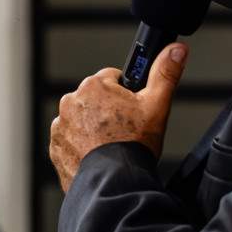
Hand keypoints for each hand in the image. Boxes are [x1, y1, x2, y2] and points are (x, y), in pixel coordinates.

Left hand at [49, 43, 188, 190]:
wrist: (114, 182)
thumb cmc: (133, 144)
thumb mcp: (157, 104)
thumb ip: (166, 73)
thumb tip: (176, 50)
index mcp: (93, 86)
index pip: (112, 78)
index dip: (127, 93)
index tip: (133, 109)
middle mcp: (71, 102)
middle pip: (96, 100)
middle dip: (109, 111)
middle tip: (125, 130)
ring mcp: (60, 126)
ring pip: (82, 120)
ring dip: (94, 128)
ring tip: (112, 144)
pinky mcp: (56, 147)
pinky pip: (71, 140)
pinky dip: (82, 146)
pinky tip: (98, 155)